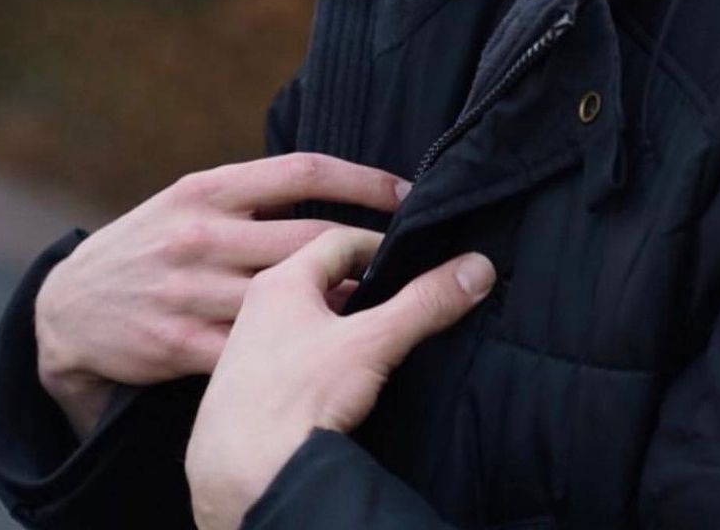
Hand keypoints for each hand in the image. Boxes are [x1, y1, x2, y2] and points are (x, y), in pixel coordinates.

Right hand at [34, 154, 410, 439]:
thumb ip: (251, 193)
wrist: (67, 309)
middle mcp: (201, 235)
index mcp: (208, 189)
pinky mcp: (181, 345)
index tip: (405, 190)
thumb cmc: (149, 244)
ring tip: (381, 294)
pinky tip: (327, 338)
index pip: (303, 172)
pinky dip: (297, 341)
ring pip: (289, 295)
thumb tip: (331, 187)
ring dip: (342, 298)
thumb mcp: (189, 199)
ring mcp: (190, 291)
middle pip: (307, 237)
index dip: (362, 180)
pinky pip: (256, 344)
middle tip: (407, 249)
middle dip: (366, 244)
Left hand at [184, 226, 496, 529]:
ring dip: (339, 323)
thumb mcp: (373, 343)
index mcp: (279, 281)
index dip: (379, 245)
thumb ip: (426, 303)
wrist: (242, 479)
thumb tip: (477, 267)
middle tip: (399, 297)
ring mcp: (245, 351)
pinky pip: (291, 357)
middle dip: (361, 285)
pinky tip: (341, 381)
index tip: (410, 259)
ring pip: (303, 320)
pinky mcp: (246, 392)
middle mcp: (256, 308)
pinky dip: (320, 357)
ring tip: (376, 340)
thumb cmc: (296, 399)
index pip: (337, 239)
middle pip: (318, 279)